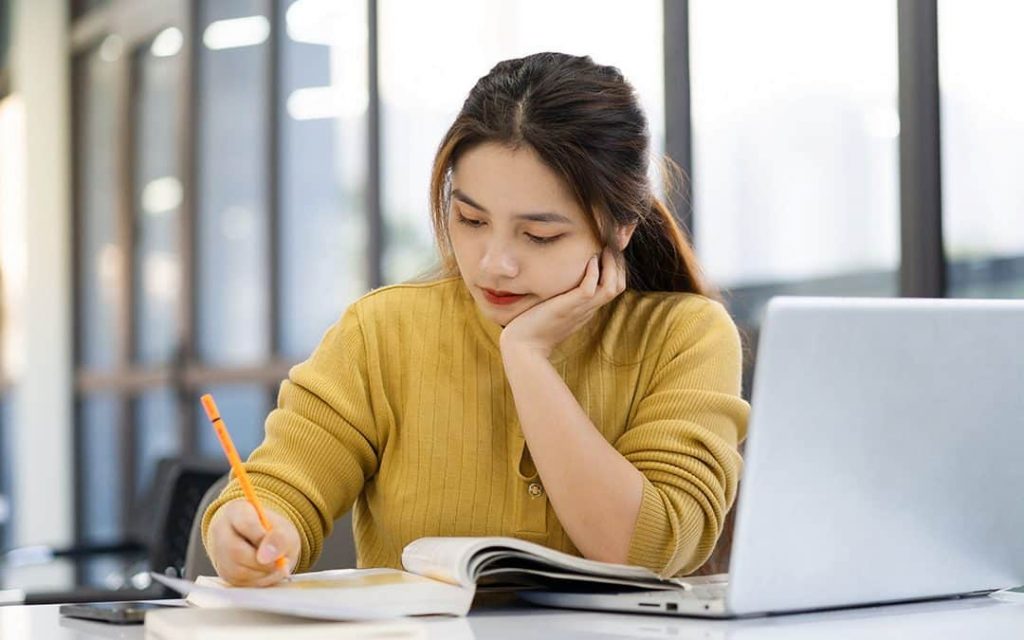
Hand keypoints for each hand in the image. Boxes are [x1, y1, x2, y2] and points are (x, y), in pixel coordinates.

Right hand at [207, 499, 300, 585]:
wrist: (264, 542)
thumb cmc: (273, 533)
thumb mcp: (284, 530)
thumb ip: (279, 539)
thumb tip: (267, 557)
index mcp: (237, 511)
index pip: (246, 523)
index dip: (262, 540)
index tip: (277, 552)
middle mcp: (222, 531)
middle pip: (236, 551)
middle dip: (263, 563)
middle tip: (281, 563)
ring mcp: (219, 553)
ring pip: (237, 570)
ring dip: (262, 574)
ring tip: (276, 567)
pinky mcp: (223, 572)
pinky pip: (239, 583)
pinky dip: (258, 582)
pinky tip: (267, 573)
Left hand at [500, 246, 626, 359]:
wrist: (524, 348)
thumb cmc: (533, 328)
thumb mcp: (553, 309)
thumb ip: (561, 297)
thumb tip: (556, 280)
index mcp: (587, 309)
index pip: (613, 287)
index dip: (615, 269)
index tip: (607, 252)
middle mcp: (588, 308)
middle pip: (618, 286)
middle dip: (618, 264)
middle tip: (610, 246)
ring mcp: (580, 308)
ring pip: (611, 286)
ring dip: (612, 265)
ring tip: (605, 249)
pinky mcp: (568, 307)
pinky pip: (590, 288)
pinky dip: (594, 272)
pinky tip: (589, 260)